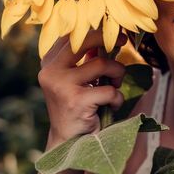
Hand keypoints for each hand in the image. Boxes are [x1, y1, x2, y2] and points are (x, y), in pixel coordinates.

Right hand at [38, 30, 127, 147]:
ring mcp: (62, 85)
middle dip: (108, 40)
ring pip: (103, 64)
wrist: (69, 142)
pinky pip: (109, 90)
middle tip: (124, 42)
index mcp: (49, 63)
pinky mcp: (76, 101)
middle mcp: (51, 71)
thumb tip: (107, 36)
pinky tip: (110, 107)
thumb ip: (85, 59)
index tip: (115, 34)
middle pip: (84, 41)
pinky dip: (117, 98)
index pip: (72, 36)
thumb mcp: (76, 80)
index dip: (97, 31)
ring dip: (117, 74)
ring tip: (115, 86)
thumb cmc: (77, 107)